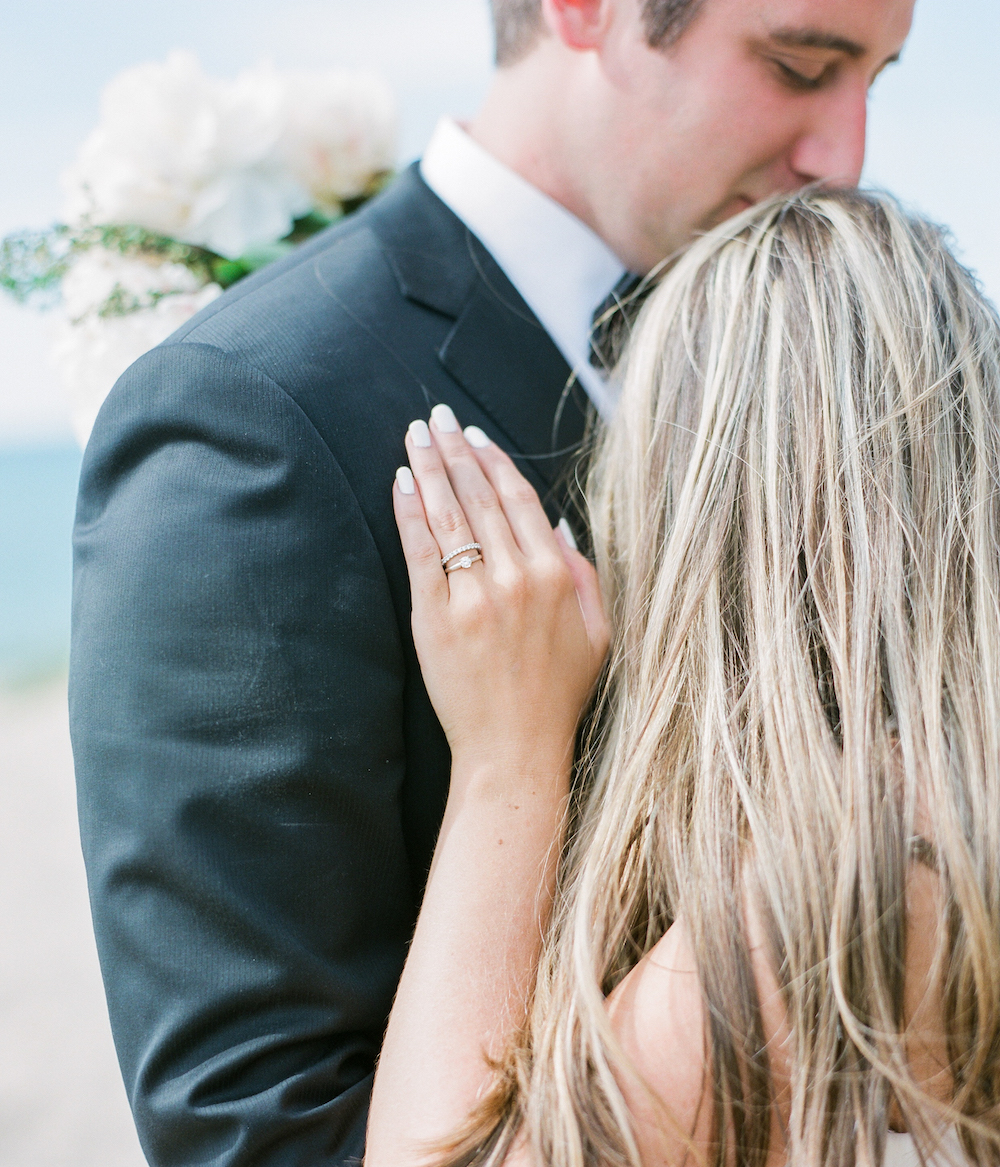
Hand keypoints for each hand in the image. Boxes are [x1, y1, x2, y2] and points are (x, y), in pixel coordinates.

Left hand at [393, 408, 608, 772]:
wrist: (514, 748)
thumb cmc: (556, 695)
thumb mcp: (595, 634)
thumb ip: (583, 576)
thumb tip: (559, 528)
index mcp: (556, 575)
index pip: (519, 499)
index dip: (494, 462)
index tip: (476, 437)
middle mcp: (516, 577)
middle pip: (479, 496)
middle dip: (456, 450)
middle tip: (436, 418)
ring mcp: (473, 596)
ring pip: (449, 514)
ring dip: (430, 467)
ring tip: (415, 436)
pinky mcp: (436, 617)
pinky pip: (421, 550)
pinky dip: (410, 511)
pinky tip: (402, 482)